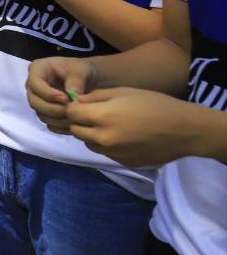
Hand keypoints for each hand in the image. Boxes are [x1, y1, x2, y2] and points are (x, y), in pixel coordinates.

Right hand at [26, 57, 98, 133]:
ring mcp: (39, 101)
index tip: (66, 99)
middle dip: (53, 108)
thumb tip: (73, 96)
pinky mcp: (46, 113)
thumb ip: (76, 81)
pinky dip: (61, 126)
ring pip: (41, 114)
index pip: (35, 84)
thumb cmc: (81, 70)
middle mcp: (34, 87)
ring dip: (58, 119)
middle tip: (71, 110)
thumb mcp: (81, 70)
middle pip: (35, 102)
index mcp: (38, 70)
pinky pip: (49, 124)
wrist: (88, 80)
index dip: (48, 94)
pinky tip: (74, 123)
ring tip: (75, 116)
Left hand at [67, 87, 203, 166]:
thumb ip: (95, 97)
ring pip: (89, 143)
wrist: (184, 130)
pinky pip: (106, 153)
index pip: (71, 113)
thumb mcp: (122, 92)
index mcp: (102, 117)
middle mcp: (103, 138)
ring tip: (110, 125)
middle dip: (80, 122)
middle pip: (75, 130)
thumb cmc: (154, 104)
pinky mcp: (123, 162)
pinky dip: (108, 145)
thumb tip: (77, 102)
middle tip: (94, 115)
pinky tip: (124, 137)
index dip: (74, 107)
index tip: (83, 104)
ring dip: (92, 134)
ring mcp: (113, 153)